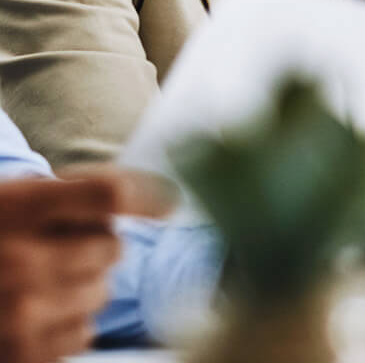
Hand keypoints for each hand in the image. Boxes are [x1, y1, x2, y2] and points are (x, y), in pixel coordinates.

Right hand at [0, 174, 161, 362]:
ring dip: (83, 287)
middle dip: (95, 247)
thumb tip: (171, 203)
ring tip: (40, 281)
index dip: (147, 195)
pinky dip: (65, 324)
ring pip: (101, 292)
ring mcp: (20, 313)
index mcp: (17, 208)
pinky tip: (33, 314)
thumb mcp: (18, 199)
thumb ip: (80, 193)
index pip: (109, 195)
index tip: (169, 204)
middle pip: (112, 247)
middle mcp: (19, 262)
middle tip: (57, 248)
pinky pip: (82, 334)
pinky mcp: (21, 354)